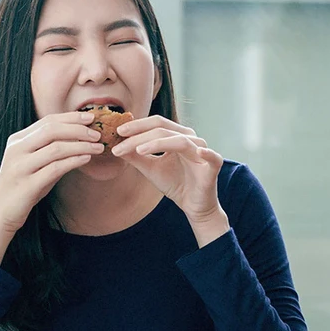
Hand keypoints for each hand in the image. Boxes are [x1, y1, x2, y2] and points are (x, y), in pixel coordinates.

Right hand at [0, 111, 103, 235]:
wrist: (1, 214)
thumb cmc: (23, 188)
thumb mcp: (35, 164)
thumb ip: (51, 150)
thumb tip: (81, 138)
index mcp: (17, 141)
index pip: (47, 121)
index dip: (71, 117)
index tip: (90, 117)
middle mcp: (16, 150)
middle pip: (51, 130)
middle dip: (78, 129)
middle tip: (97, 133)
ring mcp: (20, 167)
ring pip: (56, 148)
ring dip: (81, 146)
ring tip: (98, 147)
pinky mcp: (27, 185)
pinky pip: (55, 168)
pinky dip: (74, 161)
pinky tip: (87, 159)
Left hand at [110, 115, 225, 223]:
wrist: (193, 205)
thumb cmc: (175, 183)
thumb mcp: (150, 169)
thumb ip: (135, 156)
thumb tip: (116, 145)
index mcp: (177, 135)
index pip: (156, 124)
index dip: (137, 126)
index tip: (117, 132)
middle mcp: (190, 138)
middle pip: (163, 129)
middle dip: (140, 134)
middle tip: (121, 140)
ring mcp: (202, 150)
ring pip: (178, 141)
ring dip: (157, 143)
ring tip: (138, 150)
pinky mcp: (213, 165)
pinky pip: (211, 156)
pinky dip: (206, 153)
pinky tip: (198, 151)